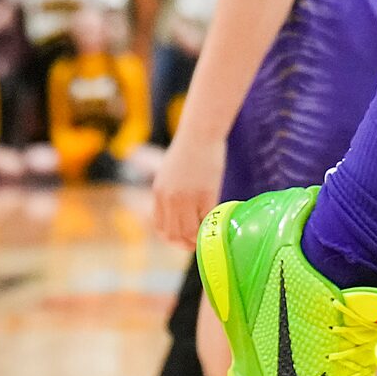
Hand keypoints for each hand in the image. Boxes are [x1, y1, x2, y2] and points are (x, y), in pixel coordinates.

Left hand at [153, 128, 225, 247]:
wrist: (200, 133)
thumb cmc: (189, 149)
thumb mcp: (170, 173)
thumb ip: (170, 193)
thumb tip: (177, 213)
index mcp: (159, 193)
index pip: (160, 227)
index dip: (171, 236)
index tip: (183, 237)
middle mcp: (169, 198)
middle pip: (173, 233)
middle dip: (185, 242)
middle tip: (198, 241)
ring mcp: (187, 198)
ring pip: (189, 232)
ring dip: (198, 238)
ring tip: (208, 233)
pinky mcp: (205, 194)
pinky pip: (207, 220)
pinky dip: (212, 225)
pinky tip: (217, 221)